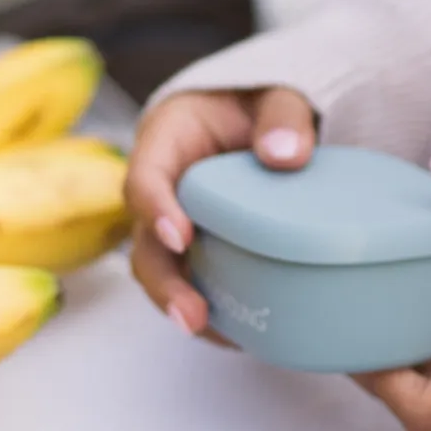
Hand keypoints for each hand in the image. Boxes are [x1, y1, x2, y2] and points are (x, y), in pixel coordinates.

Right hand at [127, 86, 316, 336]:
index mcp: (165, 141)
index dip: (156, 210)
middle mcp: (159, 187)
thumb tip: (286, 155)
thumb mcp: (275, 95)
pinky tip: (237, 334)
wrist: (259, 116)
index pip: (145, 177)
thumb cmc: (259, 103)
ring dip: (178, 304)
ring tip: (213, 334)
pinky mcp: (194, 248)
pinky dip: (208, 308)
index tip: (181, 238)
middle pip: (144, 240)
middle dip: (164, 282)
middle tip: (191, 315)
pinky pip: (190, 280)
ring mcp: (172, 221)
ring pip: (160, 269)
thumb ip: (283, 117)